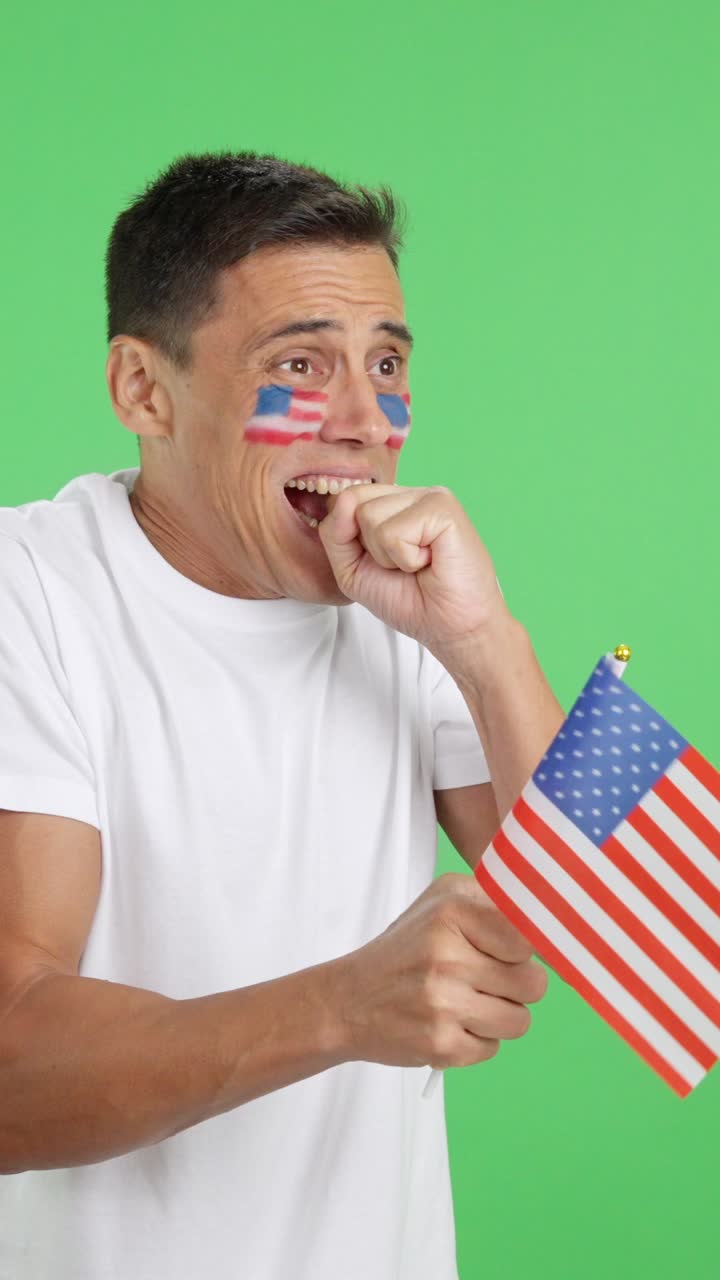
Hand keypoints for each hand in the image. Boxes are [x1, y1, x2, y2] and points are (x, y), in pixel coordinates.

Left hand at [318, 483, 507, 654]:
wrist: (451, 629)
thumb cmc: (411, 601)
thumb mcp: (352, 569)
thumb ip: (335, 534)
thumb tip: (341, 499)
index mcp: (394, 503)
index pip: (345, 499)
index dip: (351, 539)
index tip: (385, 565)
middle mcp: (412, 494)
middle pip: (353, 502)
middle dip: (369, 548)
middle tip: (404, 565)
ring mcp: (429, 496)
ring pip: (369, 516)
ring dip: (389, 556)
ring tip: (419, 564)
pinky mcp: (444, 508)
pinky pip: (393, 532)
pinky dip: (406, 559)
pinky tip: (431, 562)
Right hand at [331, 873, 547, 1069]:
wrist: (347, 1000)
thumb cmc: (405, 950)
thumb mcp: (441, 903)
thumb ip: (494, 904)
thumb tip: (549, 930)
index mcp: (452, 910)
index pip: (528, 937)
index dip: (523, 951)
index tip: (508, 953)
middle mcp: (447, 953)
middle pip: (533, 983)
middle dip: (517, 987)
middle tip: (485, 981)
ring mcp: (443, 1001)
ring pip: (520, 1021)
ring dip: (500, 1017)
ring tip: (467, 1004)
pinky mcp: (440, 1043)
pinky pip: (492, 1049)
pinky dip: (476, 1041)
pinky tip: (449, 1024)